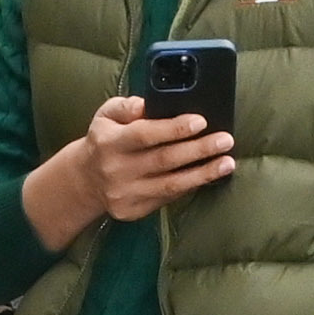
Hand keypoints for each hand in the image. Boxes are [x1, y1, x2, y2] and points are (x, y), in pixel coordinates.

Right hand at [72, 95, 235, 223]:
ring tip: (227, 163)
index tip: (201, 121)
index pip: (145, 134)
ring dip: (203, 174)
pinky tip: (208, 176)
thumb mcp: (106, 115)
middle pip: (164, 160)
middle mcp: (116, 170)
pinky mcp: (133, 210)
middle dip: (199, 150)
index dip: (174, 128)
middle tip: (226, 140)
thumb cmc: (104, 140)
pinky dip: (190, 186)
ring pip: (171, 185)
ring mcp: (125, 193)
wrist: (85, 180)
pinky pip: (167, 198)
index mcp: (109, 142)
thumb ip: (126, 106)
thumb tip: (147, 104)